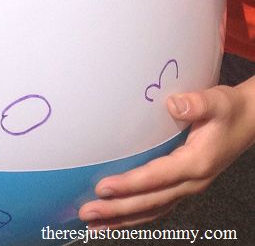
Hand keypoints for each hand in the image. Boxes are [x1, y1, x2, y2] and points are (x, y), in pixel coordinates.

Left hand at [78, 79, 254, 228]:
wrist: (249, 120)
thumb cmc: (230, 110)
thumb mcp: (218, 101)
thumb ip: (198, 103)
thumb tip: (174, 104)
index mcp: (196, 163)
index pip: (156, 178)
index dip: (129, 185)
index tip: (102, 188)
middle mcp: (191, 181)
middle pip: (150, 201)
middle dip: (117, 210)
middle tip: (87, 213)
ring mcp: (187, 186)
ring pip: (152, 209)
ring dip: (122, 218)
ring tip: (94, 225)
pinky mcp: (182, 185)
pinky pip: (156, 205)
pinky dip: (135, 214)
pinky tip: (117, 217)